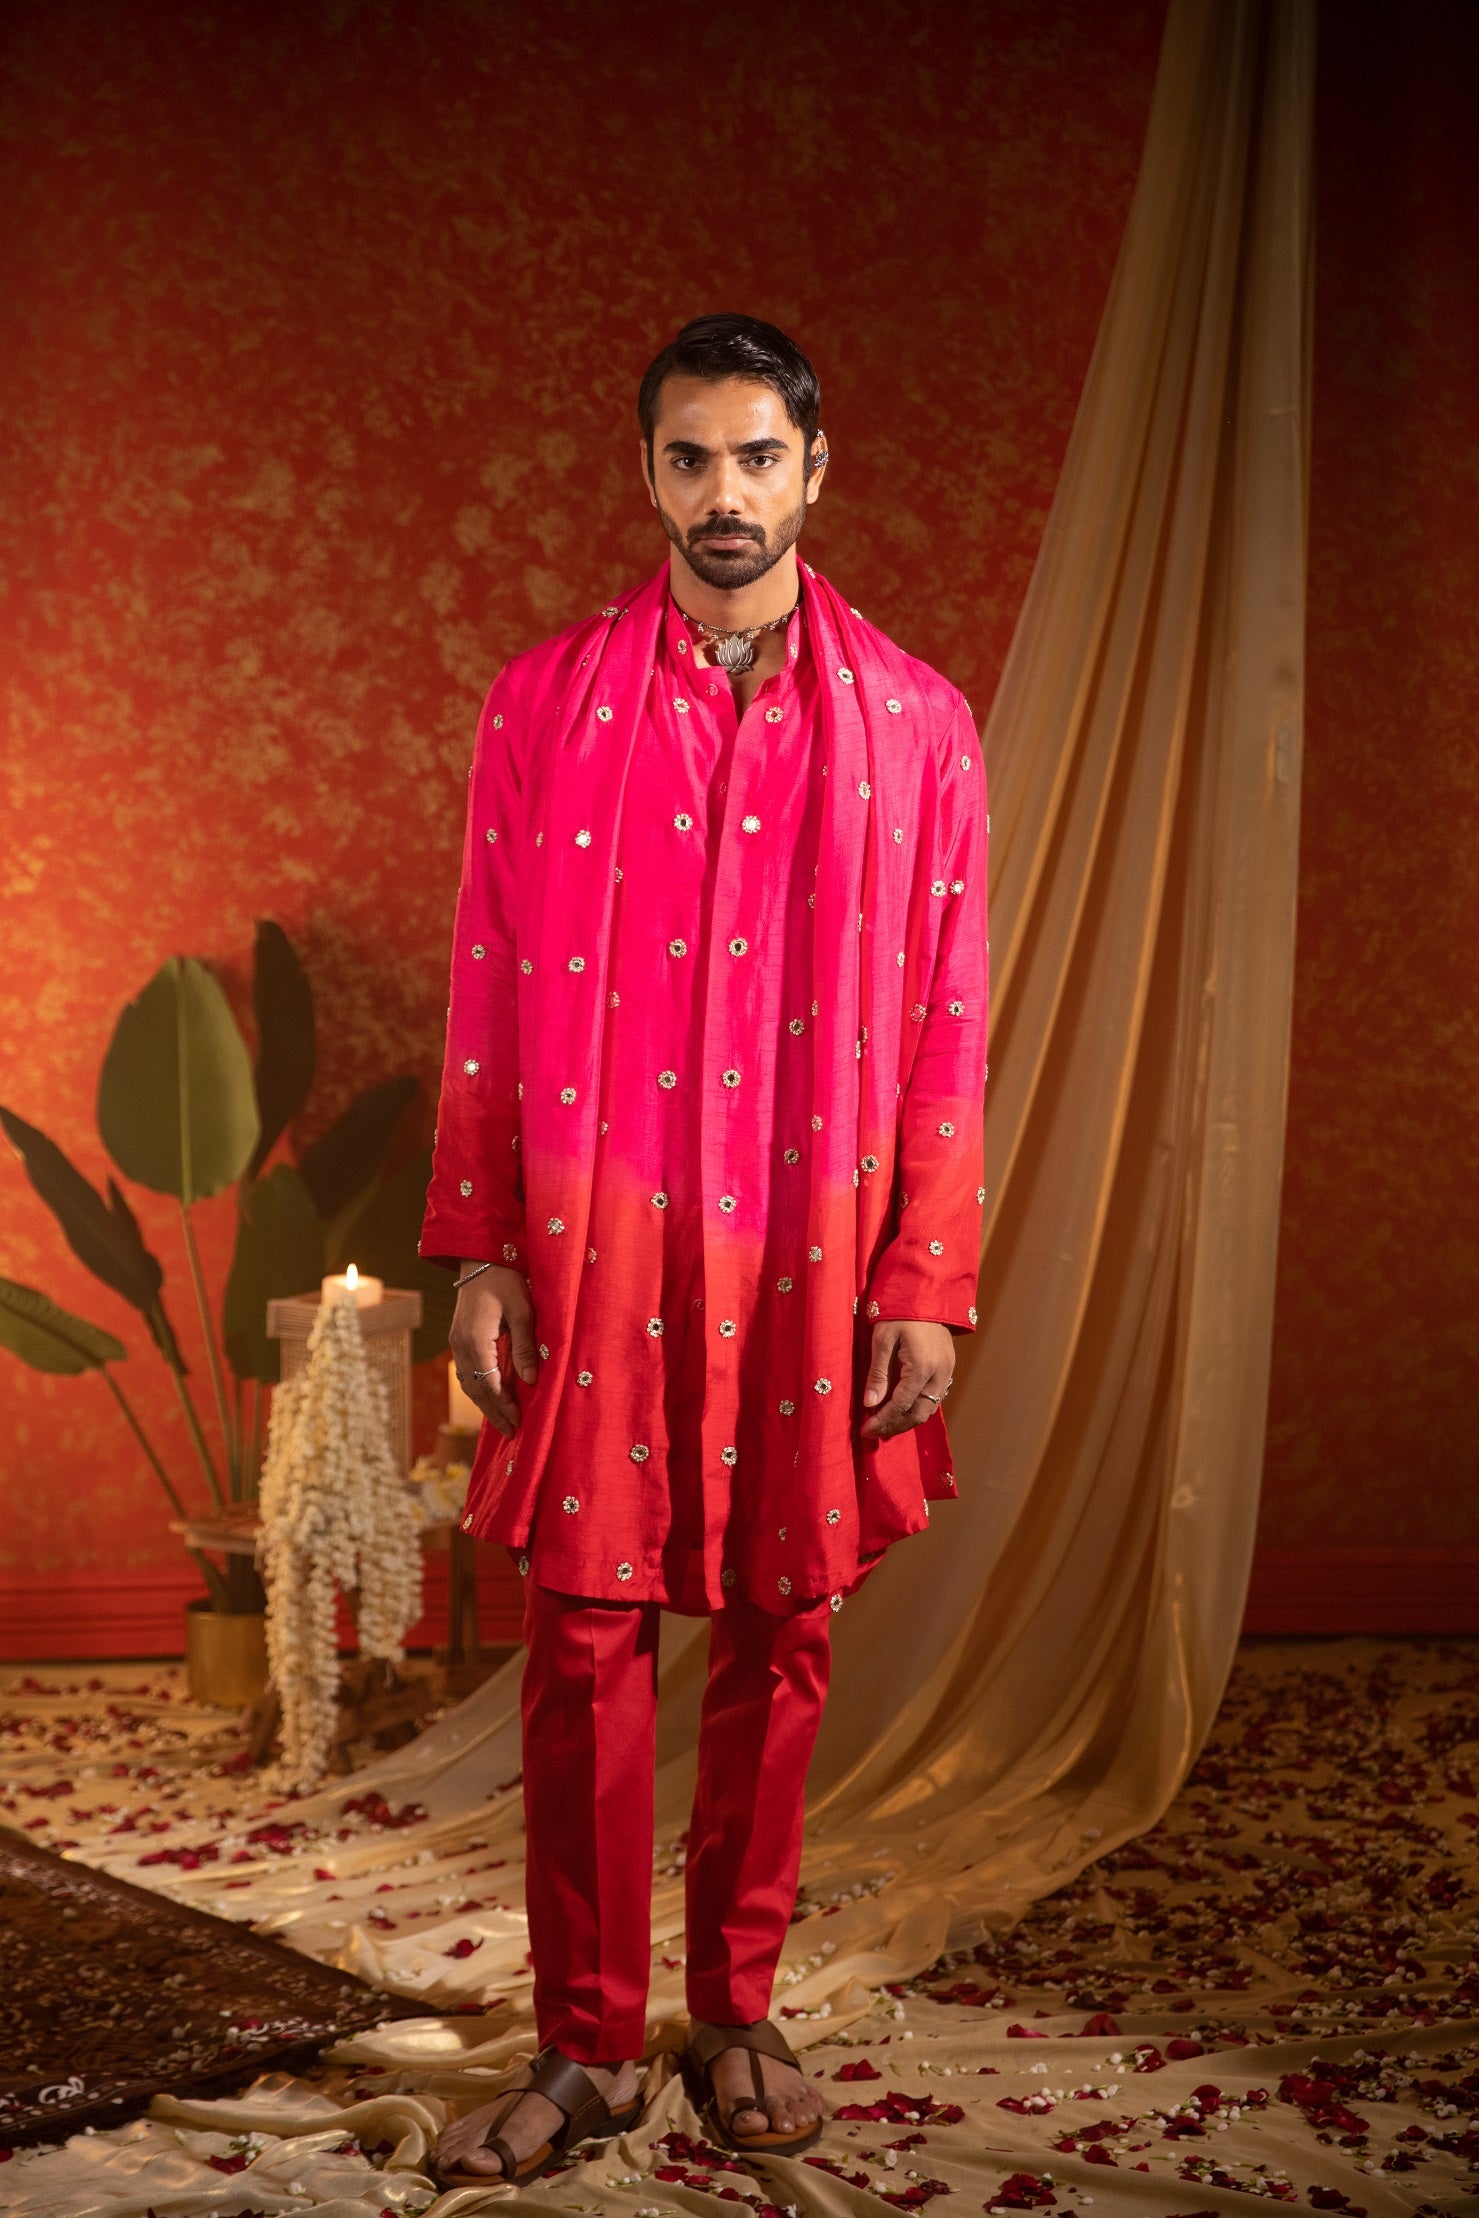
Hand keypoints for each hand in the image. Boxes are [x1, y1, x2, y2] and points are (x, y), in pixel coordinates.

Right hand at [449, 1264, 537, 1438]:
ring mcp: (456, 1342)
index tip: (518, 1423)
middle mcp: (460, 1346)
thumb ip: (525, 1347)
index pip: (489, 1385)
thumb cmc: (507, 1281)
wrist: (481, 1258)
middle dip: (493, 1412)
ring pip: (468, 1382)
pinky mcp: (459, 1338)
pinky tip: (490, 1395)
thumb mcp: (523, 1312)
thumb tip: (531, 1381)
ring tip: (502, 1420)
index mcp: (475, 1341)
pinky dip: (478, 1387)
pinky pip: (466, 1371)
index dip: (503, 1406)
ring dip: (484, 1402)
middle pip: (475, 1389)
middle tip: (511, 1432)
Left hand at [860, 1320, 953, 1439]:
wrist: (927, 1292)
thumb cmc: (899, 1313)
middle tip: (874, 1432)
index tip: (865, 1430)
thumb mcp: (883, 1340)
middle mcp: (939, 1374)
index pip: (900, 1405)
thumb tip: (869, 1403)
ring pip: (929, 1408)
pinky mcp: (949, 1368)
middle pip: (918, 1414)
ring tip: (886, 1424)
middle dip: (896, 1426)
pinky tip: (902, 1408)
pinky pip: (935, 1397)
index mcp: (921, 1367)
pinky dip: (918, 1407)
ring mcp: (947, 1371)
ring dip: (908, 1420)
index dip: (882, 1420)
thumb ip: (878, 1374)